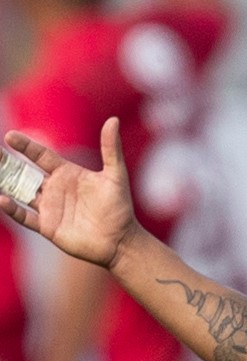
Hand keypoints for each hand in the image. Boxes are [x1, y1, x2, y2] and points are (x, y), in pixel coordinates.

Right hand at [3, 122, 140, 270]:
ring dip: (5, 183)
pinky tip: (2, 200)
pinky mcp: (47, 226)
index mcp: (66, 173)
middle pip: (24, 172)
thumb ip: (111, 148)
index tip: (10, 136)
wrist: (121, 240)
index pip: (40, 156)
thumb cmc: (120, 207)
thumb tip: (113, 120)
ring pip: (20, 192)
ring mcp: (49, 207)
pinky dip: (12, 209)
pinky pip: (25, 216)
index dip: (26, 146)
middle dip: (7, 162)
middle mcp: (54, 188)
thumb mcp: (115, 175)